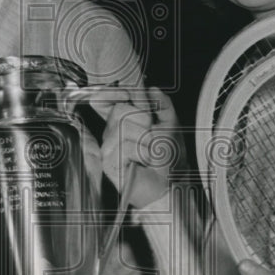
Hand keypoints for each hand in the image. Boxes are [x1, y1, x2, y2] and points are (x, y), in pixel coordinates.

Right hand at [88, 86, 184, 207]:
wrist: (168, 185)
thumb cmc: (167, 159)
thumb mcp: (170, 125)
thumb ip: (162, 104)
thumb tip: (152, 89)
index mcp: (122, 121)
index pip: (104, 99)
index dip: (111, 92)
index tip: (127, 92)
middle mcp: (111, 132)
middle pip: (120, 109)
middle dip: (142, 120)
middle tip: (150, 137)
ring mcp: (107, 147)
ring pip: (123, 127)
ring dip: (145, 140)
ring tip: (148, 152)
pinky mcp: (108, 161)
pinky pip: (125, 145)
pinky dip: (141, 153)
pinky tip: (142, 161)